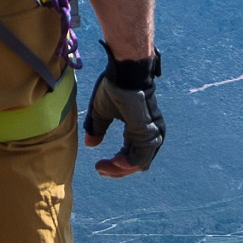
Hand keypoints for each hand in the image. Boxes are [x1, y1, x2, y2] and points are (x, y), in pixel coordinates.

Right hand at [82, 45, 164, 177]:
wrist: (124, 72)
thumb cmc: (114, 87)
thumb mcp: (101, 111)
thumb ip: (98, 128)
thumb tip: (91, 145)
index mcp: (139, 129)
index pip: (131, 154)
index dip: (115, 163)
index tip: (98, 166)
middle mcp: (150, 134)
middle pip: (137, 163)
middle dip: (117, 170)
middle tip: (100, 169)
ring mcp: (151, 134)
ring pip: (139, 163)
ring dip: (120, 168)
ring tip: (103, 167)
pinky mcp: (148, 132)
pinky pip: (141, 156)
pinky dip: (127, 164)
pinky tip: (115, 162)